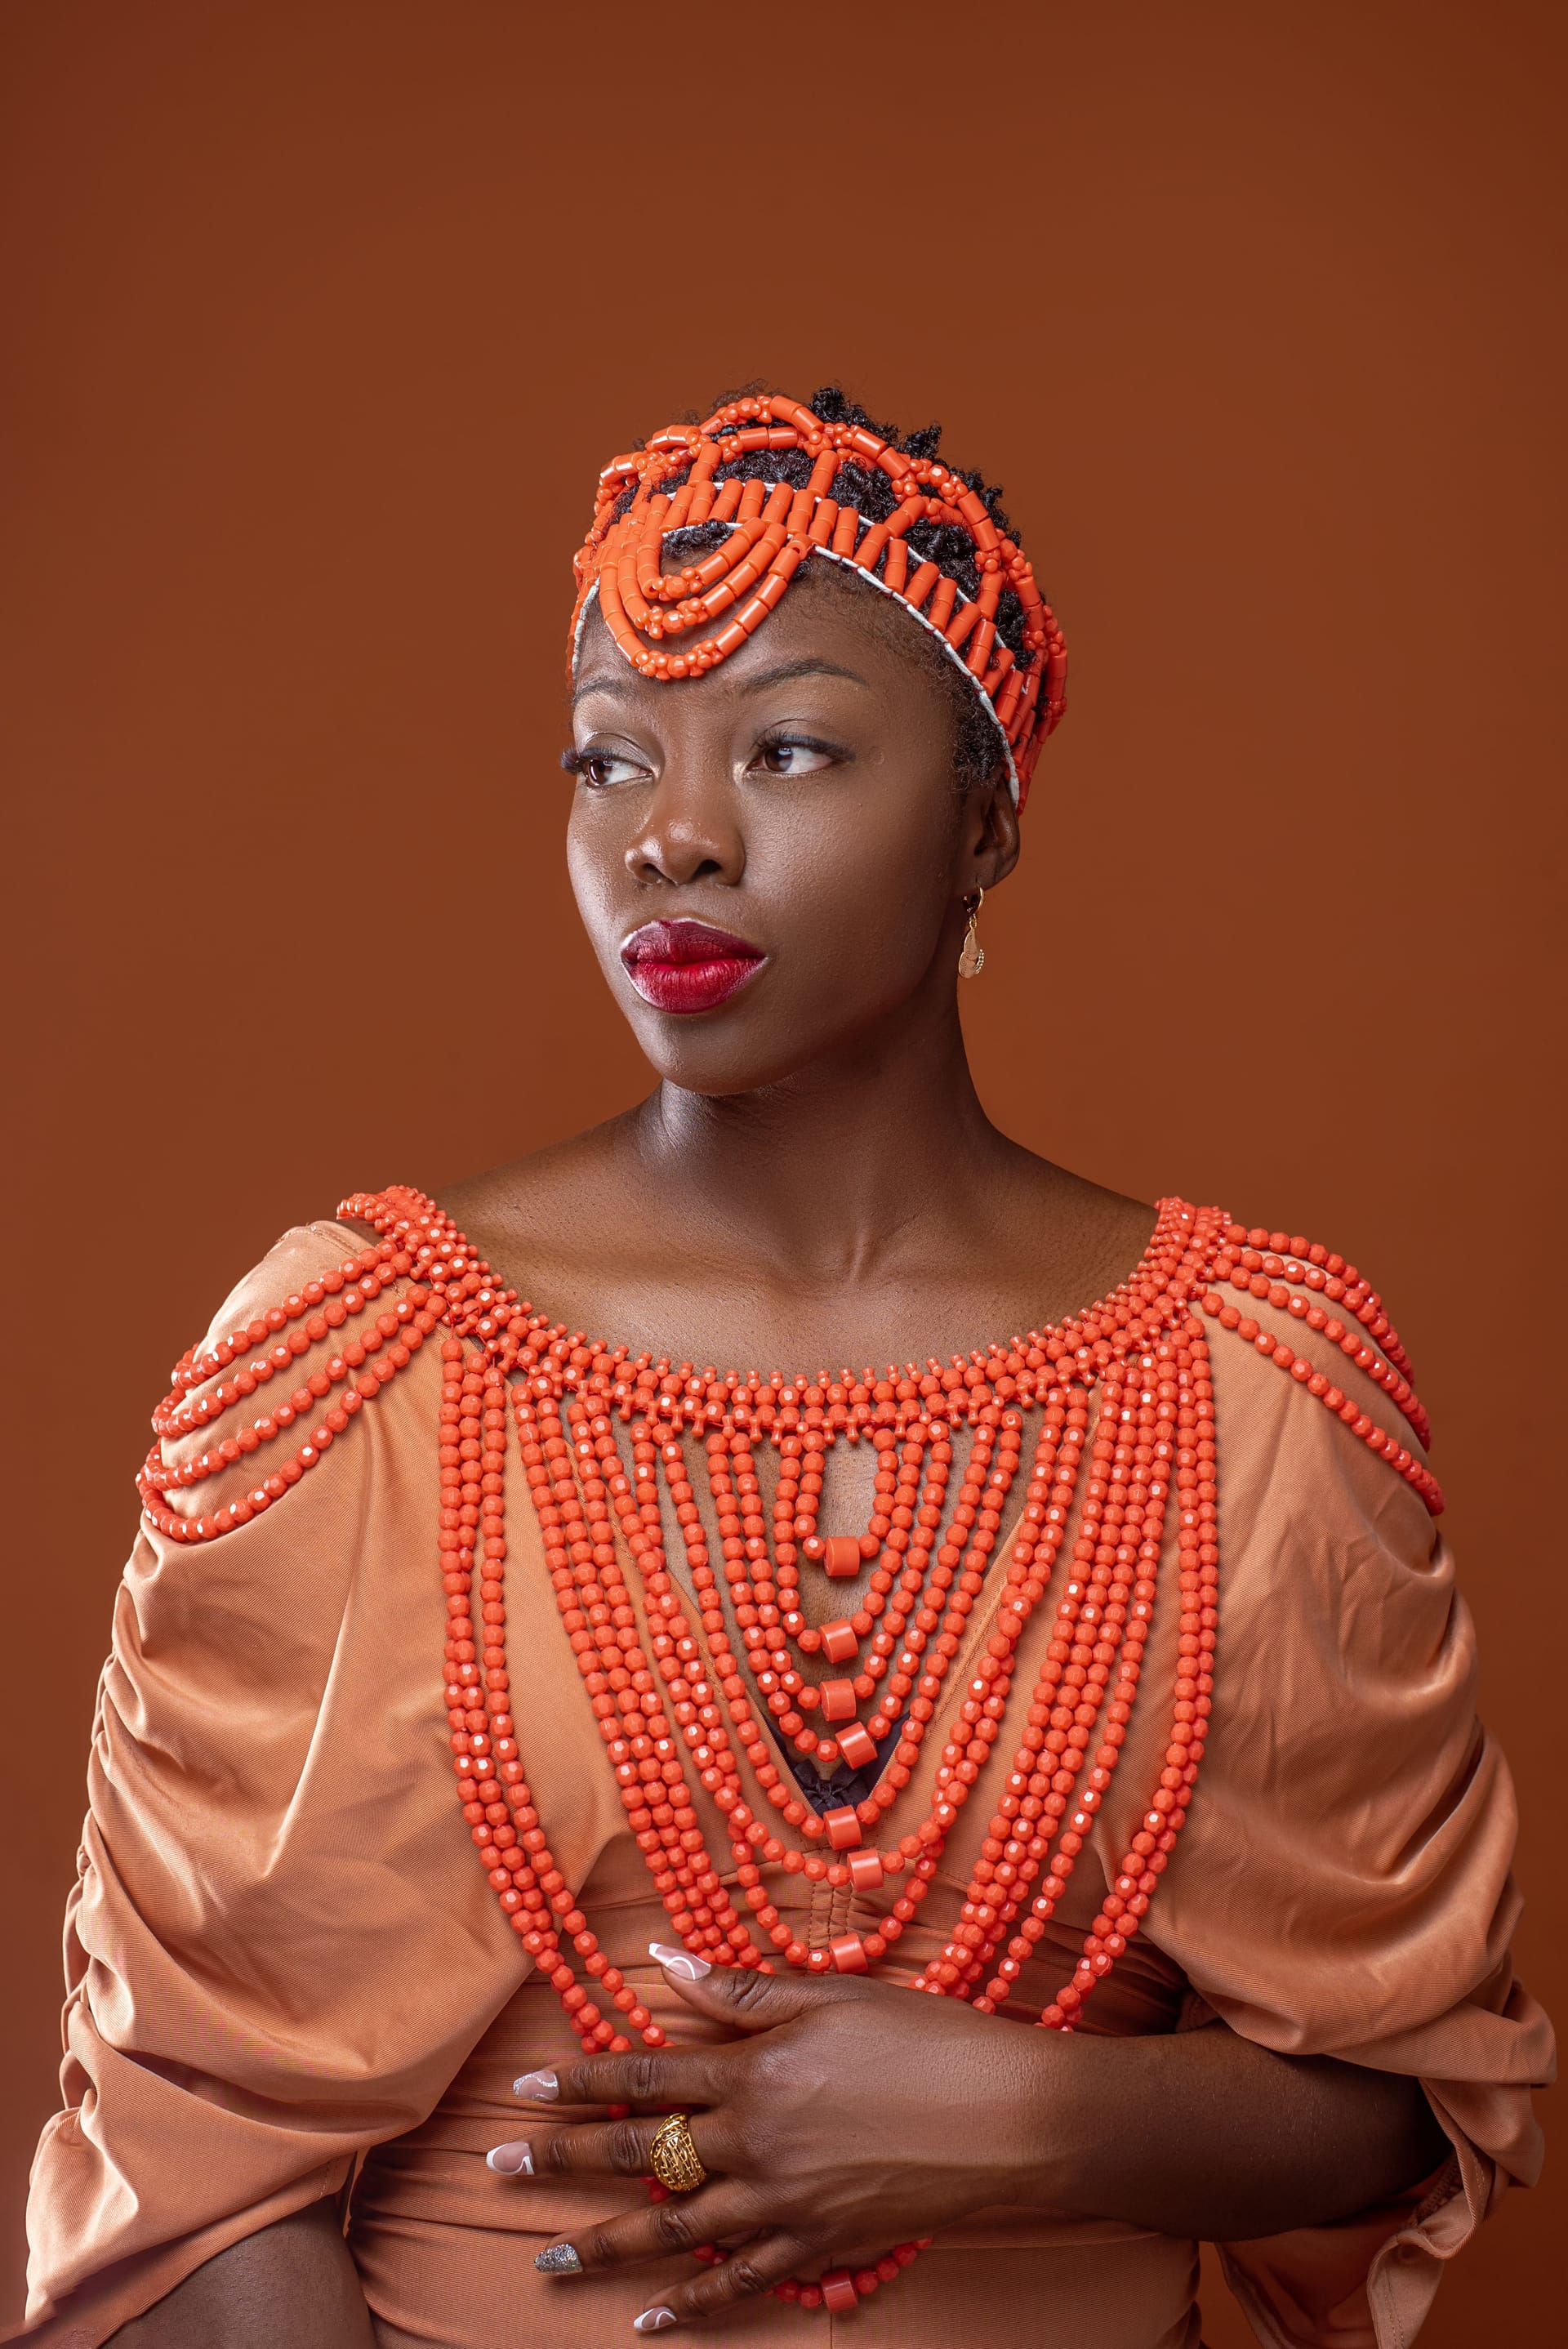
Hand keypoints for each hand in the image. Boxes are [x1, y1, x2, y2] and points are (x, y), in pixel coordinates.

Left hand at [485, 1944, 1059, 2330]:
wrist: (1011, 2118)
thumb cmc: (927, 2038)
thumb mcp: (833, 1995)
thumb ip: (742, 1990)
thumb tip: (665, 1959)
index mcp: (755, 2071)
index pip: (646, 2073)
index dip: (582, 2081)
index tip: (525, 2088)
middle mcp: (755, 2143)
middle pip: (640, 2153)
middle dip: (564, 2161)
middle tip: (497, 2169)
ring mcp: (784, 2203)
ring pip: (673, 2230)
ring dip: (604, 2244)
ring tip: (547, 2259)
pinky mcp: (818, 2243)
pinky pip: (741, 2285)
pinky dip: (693, 2308)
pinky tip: (651, 2320)